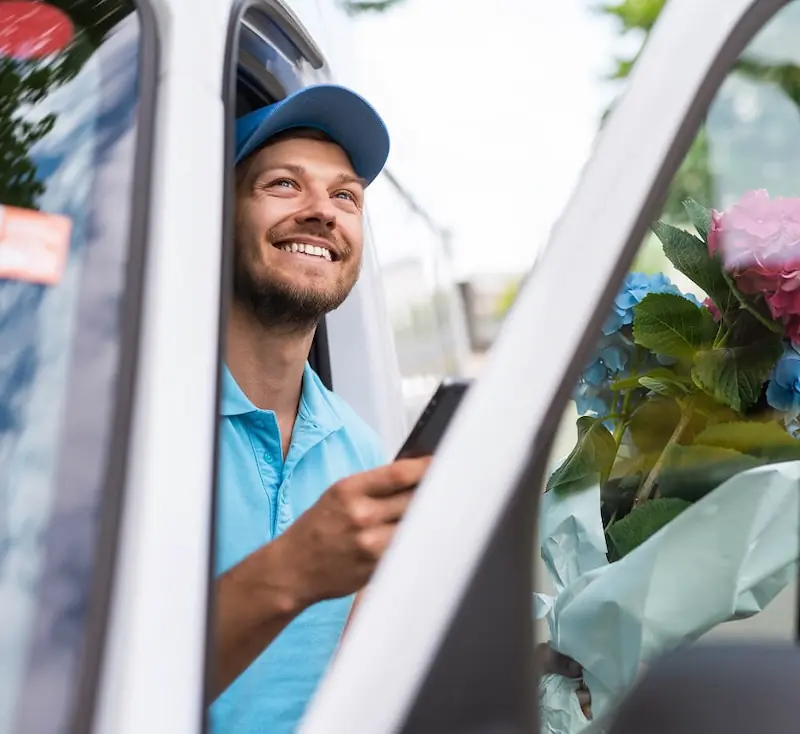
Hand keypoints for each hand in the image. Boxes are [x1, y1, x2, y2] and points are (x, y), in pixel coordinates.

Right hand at [274, 456, 430, 608]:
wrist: (294, 568)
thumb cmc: (318, 528)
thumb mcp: (338, 495)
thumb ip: (374, 486)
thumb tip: (413, 475)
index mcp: (349, 490)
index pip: (398, 474)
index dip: (425, 468)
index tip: (440, 464)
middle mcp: (360, 515)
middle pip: (413, 499)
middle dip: (431, 492)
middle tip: (446, 488)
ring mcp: (370, 543)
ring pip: (414, 525)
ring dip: (427, 518)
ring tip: (438, 511)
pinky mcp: (377, 566)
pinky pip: (406, 548)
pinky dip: (416, 540)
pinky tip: (420, 534)